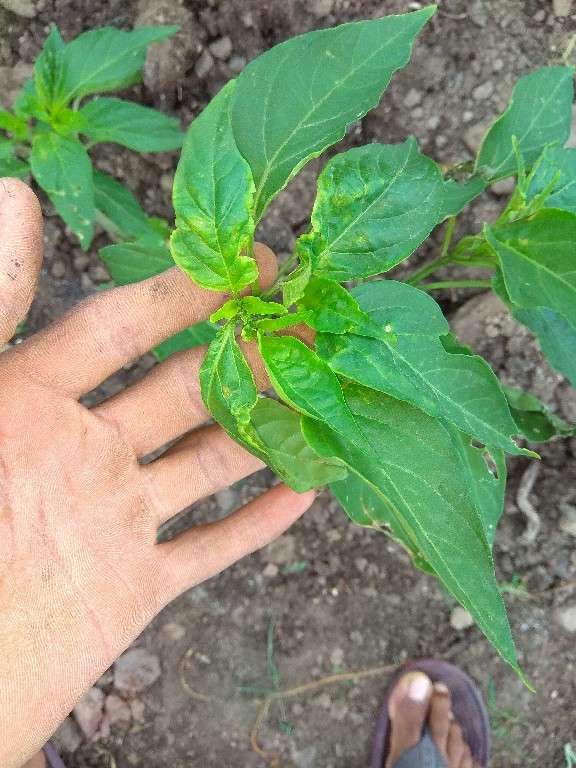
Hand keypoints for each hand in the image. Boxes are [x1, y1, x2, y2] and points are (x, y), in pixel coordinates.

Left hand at [0, 178, 314, 767]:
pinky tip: (305, 493)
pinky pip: (208, 551)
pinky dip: (257, 526)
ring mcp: (112, 521)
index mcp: (29, 402)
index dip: (182, 290)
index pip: (119, 326)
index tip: (250, 263)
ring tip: (326, 390)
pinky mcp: (130, 589)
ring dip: (267, 428)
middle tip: (313, 320)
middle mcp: (80, 452)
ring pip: (207, 464)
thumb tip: (13, 189)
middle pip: (181, 389)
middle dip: (249, 351)